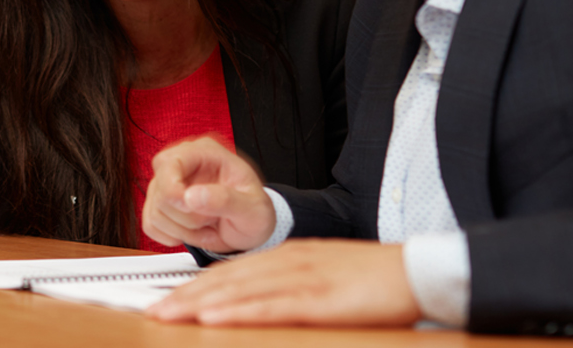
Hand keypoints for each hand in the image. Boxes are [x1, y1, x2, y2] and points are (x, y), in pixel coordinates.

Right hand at [142, 136, 276, 252]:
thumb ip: (226, 200)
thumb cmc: (254, 211)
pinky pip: (150, 225)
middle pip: (160, 191)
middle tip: (211, 220)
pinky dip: (172, 236)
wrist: (250, 228)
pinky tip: (193, 232)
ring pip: (154, 212)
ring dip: (182, 230)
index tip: (190, 207)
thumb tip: (192, 196)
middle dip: (186, 216)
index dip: (173, 189)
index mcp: (205, 152)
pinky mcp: (160, 205)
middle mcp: (182, 164)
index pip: (169, 162)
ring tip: (207, 227)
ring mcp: (167, 184)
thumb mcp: (253, 208)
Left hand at [147, 239, 420, 326]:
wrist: (418, 269)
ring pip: (240, 290)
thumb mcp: (324, 273)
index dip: (196, 286)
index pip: (232, 271)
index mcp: (289, 256)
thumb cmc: (375, 279)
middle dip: (186, 296)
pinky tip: (215, 318)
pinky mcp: (320, 299)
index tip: (167, 300)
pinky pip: (271, 306)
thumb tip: (257, 299)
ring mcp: (303, 278)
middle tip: (153, 311)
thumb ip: (290, 283)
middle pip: (227, 279)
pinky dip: (239, 312)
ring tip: (170, 315)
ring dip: (201, 303)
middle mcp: (289, 262)